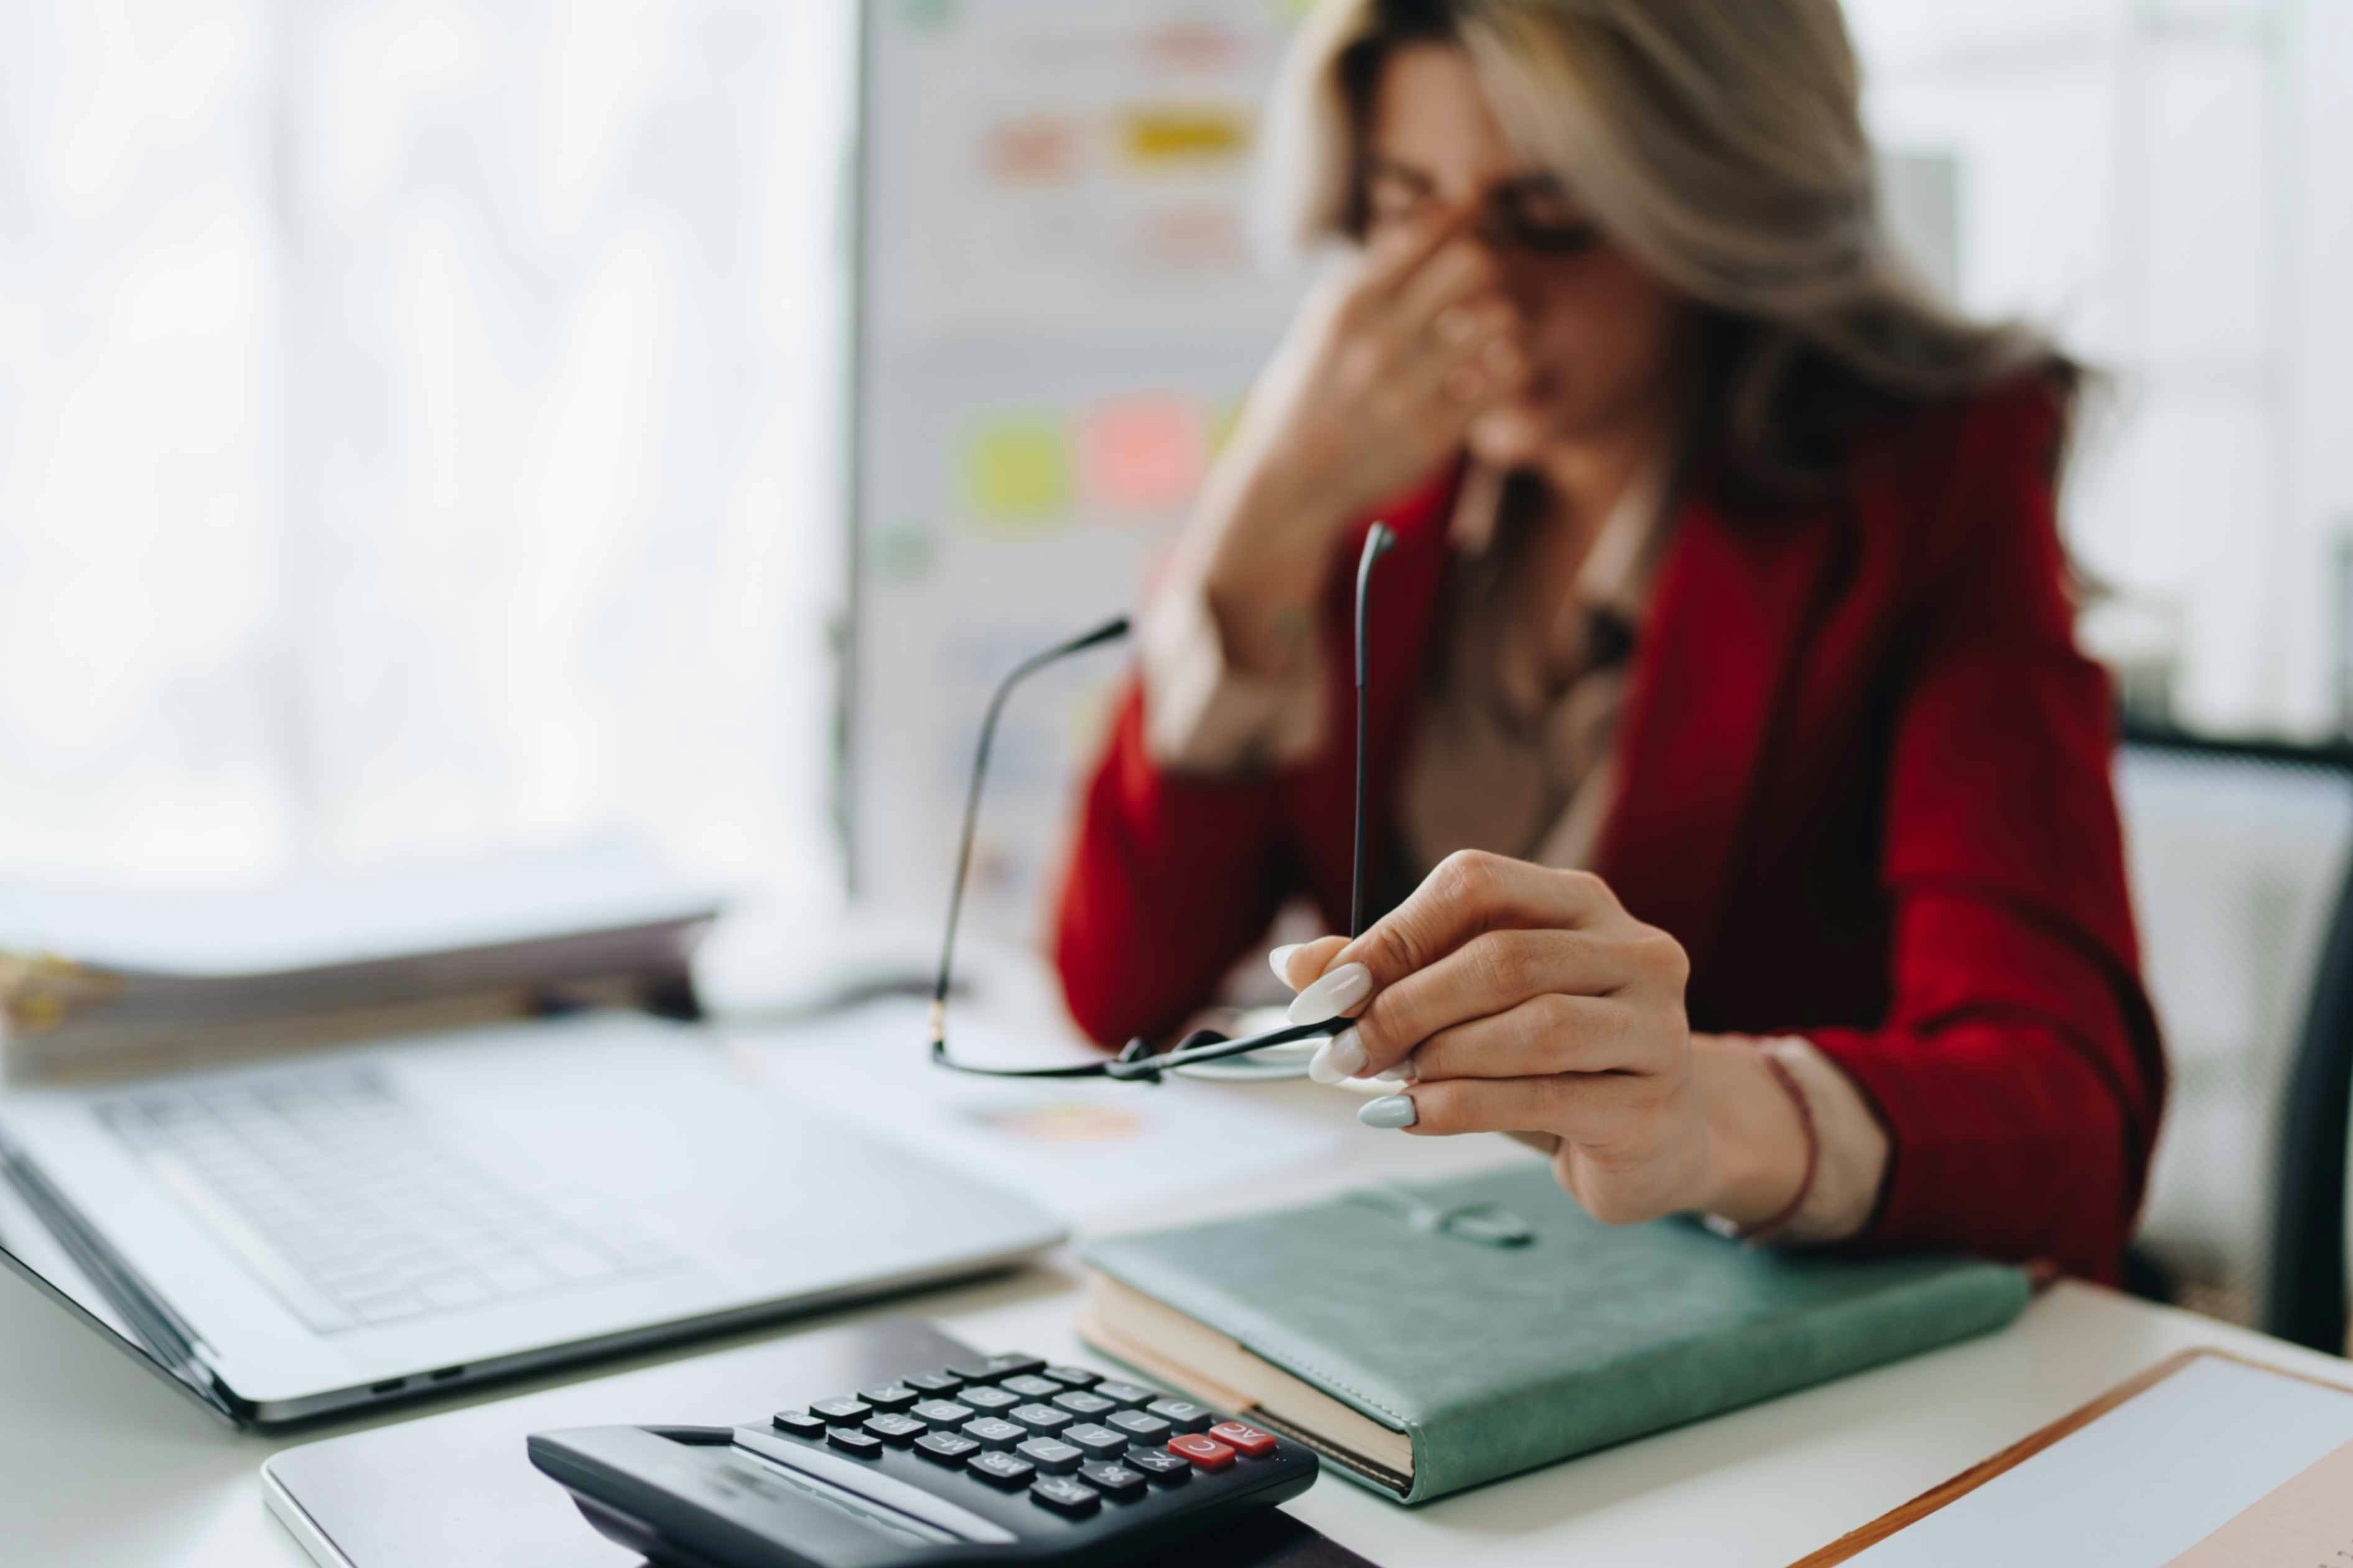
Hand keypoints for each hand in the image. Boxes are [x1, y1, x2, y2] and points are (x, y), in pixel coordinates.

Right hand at [1184, 212, 1528, 672]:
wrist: (1289, 485)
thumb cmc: (1310, 396)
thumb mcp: (1322, 327)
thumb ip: (1373, 279)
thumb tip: (1432, 220)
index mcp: (1346, 305)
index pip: (1423, 233)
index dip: (1461, 215)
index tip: (1475, 213)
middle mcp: (1376, 342)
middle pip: (1473, 263)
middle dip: (1485, 268)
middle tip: (1479, 289)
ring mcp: (1406, 390)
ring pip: (1499, 319)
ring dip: (1502, 320)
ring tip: (1486, 334)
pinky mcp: (1434, 435)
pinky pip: (1503, 379)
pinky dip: (1505, 369)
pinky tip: (1486, 374)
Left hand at [1270, 850, 1808, 1226]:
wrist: (1656, 1142)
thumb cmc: (1550, 1064)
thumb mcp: (1472, 1009)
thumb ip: (1393, 978)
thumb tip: (1292, 965)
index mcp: (1582, 903)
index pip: (1478, 884)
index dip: (1393, 935)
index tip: (1324, 993)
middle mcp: (1633, 951)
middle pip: (1502, 957)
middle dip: (1403, 1005)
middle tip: (1340, 1052)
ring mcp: (1656, 1027)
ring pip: (1532, 1026)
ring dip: (1436, 1056)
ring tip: (1381, 1083)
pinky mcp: (1652, 1105)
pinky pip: (1544, 1097)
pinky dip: (1461, 1107)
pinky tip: (1409, 1117)